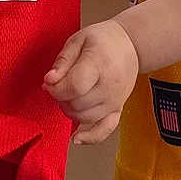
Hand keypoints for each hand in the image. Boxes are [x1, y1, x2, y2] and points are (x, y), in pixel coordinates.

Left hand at [43, 20, 140, 144]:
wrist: (131, 45)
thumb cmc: (104, 41)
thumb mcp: (78, 40)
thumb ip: (62, 61)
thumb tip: (49, 81)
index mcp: (99, 65)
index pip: (74, 87)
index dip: (56, 88)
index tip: (50, 81)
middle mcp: (109, 86)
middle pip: (76, 104)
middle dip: (60, 96)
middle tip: (59, 82)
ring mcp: (115, 100)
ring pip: (83, 117)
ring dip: (69, 109)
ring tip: (69, 94)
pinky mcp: (118, 109)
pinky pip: (104, 130)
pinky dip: (90, 137)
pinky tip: (76, 139)